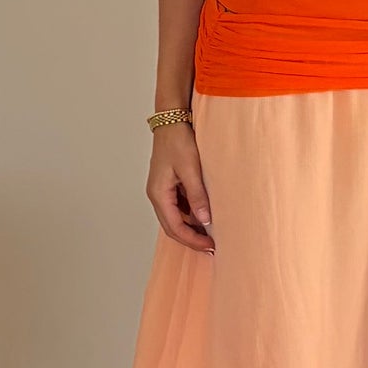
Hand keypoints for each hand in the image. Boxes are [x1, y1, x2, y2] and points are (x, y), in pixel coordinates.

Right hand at [148, 122, 214, 252]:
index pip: (174, 227)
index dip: (192, 240)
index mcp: (158, 194)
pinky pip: (178, 207)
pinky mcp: (168, 185)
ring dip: (190, 228)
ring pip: (175, 218)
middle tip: (211, 246)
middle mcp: (157, 195)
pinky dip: (190, 215)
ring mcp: (161, 191)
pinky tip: (203, 215)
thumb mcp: (191, 169)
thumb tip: (205, 221)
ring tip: (210, 234)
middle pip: (172, 227)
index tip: (209, 246)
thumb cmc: (177, 141)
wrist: (171, 121)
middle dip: (191, 239)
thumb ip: (197, 196)